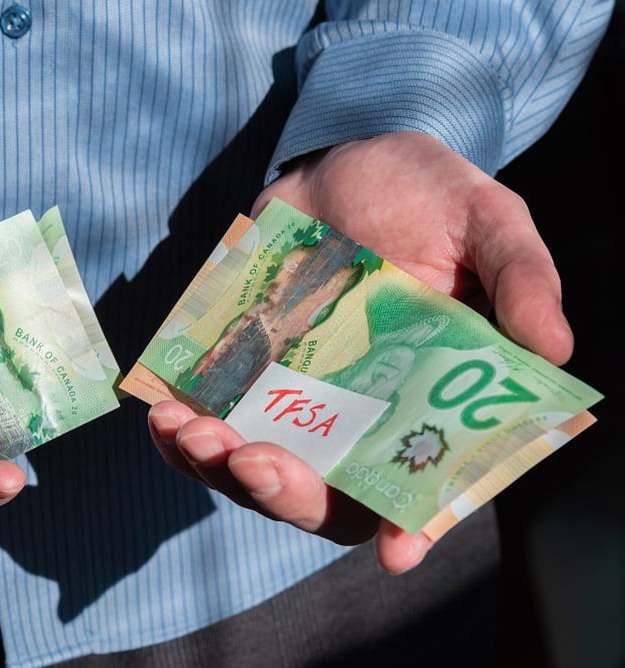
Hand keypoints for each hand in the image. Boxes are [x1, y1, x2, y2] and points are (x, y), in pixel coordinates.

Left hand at [151, 131, 571, 573]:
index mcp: (423, 403)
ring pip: (253, 471)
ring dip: (217, 467)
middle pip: (323, 495)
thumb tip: (554, 346)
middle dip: (284, 493)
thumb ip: (519, 278)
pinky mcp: (238, 377)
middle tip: (253, 460)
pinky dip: (179, 433)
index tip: (397, 551)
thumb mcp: (485, 220)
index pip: (423, 485)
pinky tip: (163, 411)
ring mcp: (290, 403)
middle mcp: (355, 420)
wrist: (340, 161)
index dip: (415, 525)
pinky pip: (205, 426)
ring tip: (191, 430)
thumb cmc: (425, 195)